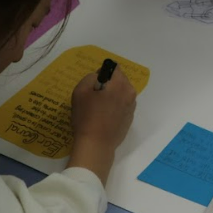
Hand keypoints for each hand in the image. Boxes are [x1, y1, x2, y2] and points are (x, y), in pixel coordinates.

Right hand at [69, 68, 137, 183]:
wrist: (96, 144)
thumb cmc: (87, 116)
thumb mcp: (80, 91)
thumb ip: (90, 77)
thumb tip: (98, 76)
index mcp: (120, 84)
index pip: (114, 68)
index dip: (102, 72)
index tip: (94, 84)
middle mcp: (130, 92)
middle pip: (119, 80)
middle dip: (108, 84)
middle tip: (94, 97)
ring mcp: (132, 106)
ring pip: (121, 93)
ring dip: (112, 95)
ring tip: (98, 108)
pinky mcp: (130, 118)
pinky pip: (122, 105)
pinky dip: (114, 107)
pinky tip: (103, 117)